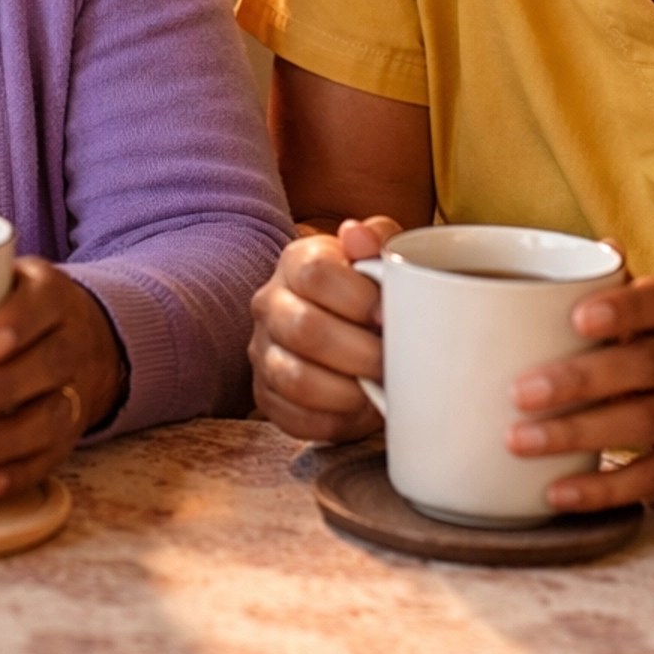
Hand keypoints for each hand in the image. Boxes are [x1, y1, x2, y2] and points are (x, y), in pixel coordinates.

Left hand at [0, 257, 123, 500]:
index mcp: (48, 296)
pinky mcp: (66, 434)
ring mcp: (73, 391)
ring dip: (8, 438)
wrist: (77, 337)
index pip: (42, 304)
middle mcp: (69, 342)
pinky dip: (19, 473)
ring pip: (54, 415)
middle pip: (50, 363)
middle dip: (4, 386)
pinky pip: (51, 457)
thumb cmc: (6, 306)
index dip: (17, 323)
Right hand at [249, 217, 397, 442]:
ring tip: (376, 388)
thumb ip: (379, 239)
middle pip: (305, 330)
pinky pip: (294, 417)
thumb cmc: (369, 293)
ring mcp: (263, 352)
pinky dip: (334, 420)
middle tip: (390, 360)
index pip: (314, 273)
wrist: (349, 330)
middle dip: (360, 352)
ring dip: (347, 391)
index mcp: (296, 262)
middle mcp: (270, 304)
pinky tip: (357, 408)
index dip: (357, 297)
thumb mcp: (381, 259)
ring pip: (296, 379)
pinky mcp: (267, 395)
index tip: (387, 316)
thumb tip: (358, 233)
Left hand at [507, 272, 653, 510]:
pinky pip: (653, 477)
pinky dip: (603, 488)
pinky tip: (556, 491)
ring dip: (578, 433)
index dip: (623, 308)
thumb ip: (624, 290)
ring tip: (518, 441)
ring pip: (644, 422)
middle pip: (642, 366)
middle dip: (579, 378)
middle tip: (518, 390)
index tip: (578, 315)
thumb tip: (603, 243)